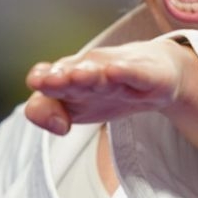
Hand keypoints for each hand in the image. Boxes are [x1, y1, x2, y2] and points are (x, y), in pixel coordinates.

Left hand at [24, 39, 191, 133]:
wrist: (155, 71)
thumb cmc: (108, 90)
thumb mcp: (75, 107)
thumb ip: (48, 114)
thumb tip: (54, 124)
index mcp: (68, 82)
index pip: (45, 87)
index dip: (43, 106)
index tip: (58, 126)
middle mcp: (89, 72)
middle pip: (70, 75)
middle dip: (58, 79)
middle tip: (48, 82)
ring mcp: (117, 72)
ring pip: (100, 74)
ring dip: (88, 74)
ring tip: (78, 76)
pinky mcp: (146, 74)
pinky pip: (134, 73)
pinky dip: (125, 72)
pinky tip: (115, 72)